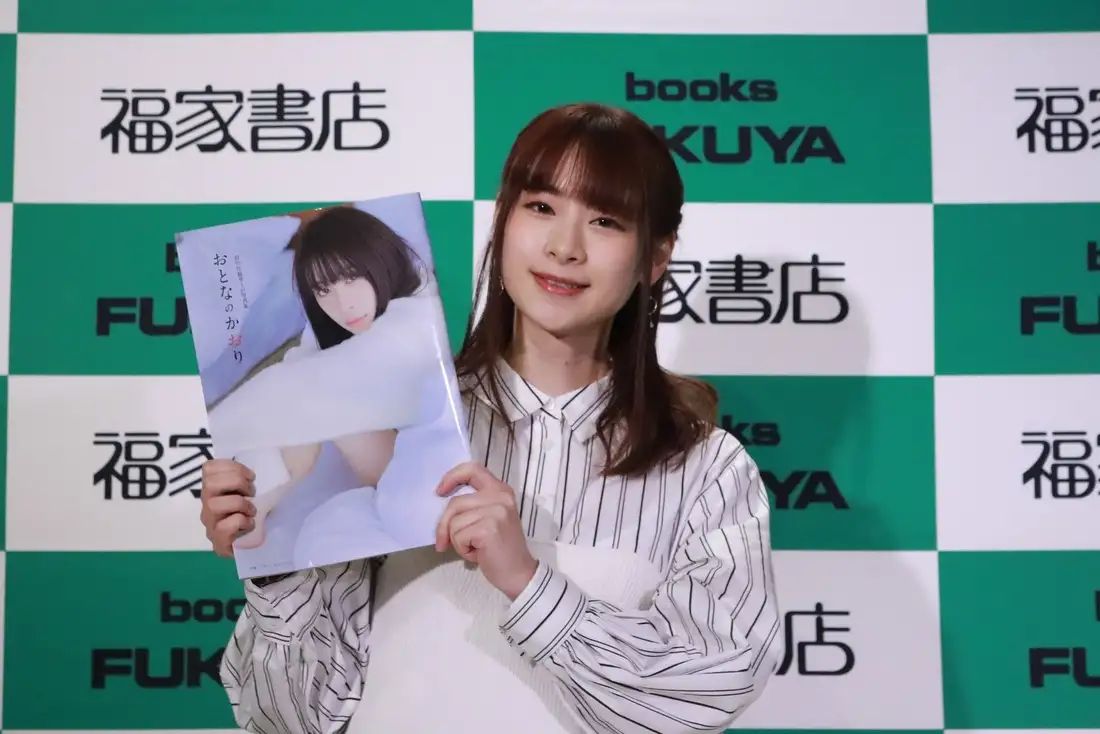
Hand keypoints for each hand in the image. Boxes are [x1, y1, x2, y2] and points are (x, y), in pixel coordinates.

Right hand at [200, 459, 256, 557]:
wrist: (256, 545)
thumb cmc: (256, 514)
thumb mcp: (254, 492)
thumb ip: (251, 478)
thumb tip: (270, 464)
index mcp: (215, 488)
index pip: (209, 468)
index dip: (232, 467)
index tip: (251, 476)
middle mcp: (207, 504)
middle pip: (210, 484)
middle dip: (236, 482)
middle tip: (252, 492)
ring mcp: (210, 524)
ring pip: (214, 505)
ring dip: (239, 504)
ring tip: (252, 510)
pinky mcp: (217, 542)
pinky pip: (223, 528)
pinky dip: (241, 522)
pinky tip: (250, 524)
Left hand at [435, 462, 537, 599]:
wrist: (518, 573)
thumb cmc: (500, 548)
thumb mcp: (490, 518)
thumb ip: (473, 505)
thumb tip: (441, 503)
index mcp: (501, 490)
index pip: (472, 469)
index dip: (452, 477)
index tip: (440, 492)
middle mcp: (500, 496)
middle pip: (455, 502)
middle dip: (444, 525)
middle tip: (443, 542)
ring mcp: (496, 511)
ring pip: (454, 522)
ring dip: (457, 540)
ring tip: (474, 548)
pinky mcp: (489, 528)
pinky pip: (458, 536)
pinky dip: (462, 549)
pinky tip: (477, 554)